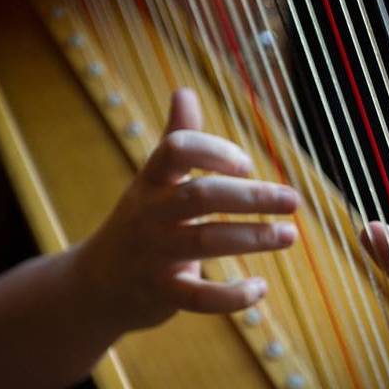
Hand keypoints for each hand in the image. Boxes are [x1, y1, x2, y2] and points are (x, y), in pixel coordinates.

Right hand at [76, 88, 299, 331]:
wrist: (95, 286)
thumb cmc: (138, 223)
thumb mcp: (152, 180)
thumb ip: (177, 139)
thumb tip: (184, 90)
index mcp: (151, 181)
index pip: (176, 150)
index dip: (214, 150)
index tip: (246, 163)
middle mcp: (150, 214)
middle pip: (201, 196)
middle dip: (252, 196)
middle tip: (293, 200)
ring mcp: (154, 255)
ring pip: (206, 242)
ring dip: (254, 237)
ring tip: (289, 235)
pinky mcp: (161, 294)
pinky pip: (199, 297)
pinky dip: (233, 296)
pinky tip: (261, 288)